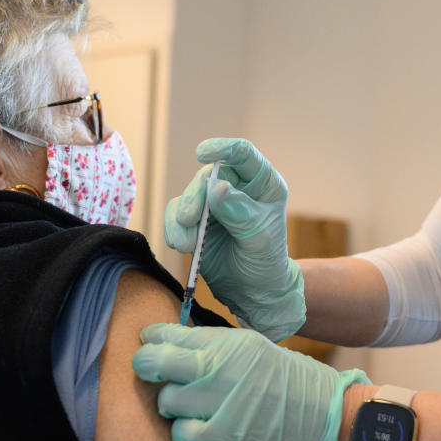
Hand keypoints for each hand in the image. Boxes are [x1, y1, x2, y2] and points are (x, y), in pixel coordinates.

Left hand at [133, 323, 369, 440]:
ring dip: (173, 404)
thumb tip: (169, 342)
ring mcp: (219, 405)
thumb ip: (212, 345)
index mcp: (226, 344)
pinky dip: (184, 432)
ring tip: (192, 405)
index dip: (152, 339)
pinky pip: (180, 434)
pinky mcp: (222, 439)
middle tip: (156, 373)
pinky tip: (199, 427)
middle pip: (155, 364)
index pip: (167, 335)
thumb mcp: (251, 347)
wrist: (323, 414)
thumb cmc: (285, 380)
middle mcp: (219, 370)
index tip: (150, 343)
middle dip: (149, 367)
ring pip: (165, 401)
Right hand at [163, 138, 304, 341]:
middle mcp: (237, 187)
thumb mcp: (261, 241)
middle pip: (208, 177)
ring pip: (188, 196)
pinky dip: (173, 228)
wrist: (252, 292)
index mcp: (262, 184)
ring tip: (185, 244)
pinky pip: (176, 215)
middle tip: (188, 220)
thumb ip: (241, 214)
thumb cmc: (266, 264)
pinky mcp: (196, 220)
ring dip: (181, 218)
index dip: (223, 148)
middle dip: (194, 198)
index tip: (202, 154)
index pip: (243, 154)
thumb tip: (217, 188)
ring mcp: (214, 203)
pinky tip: (180, 245)